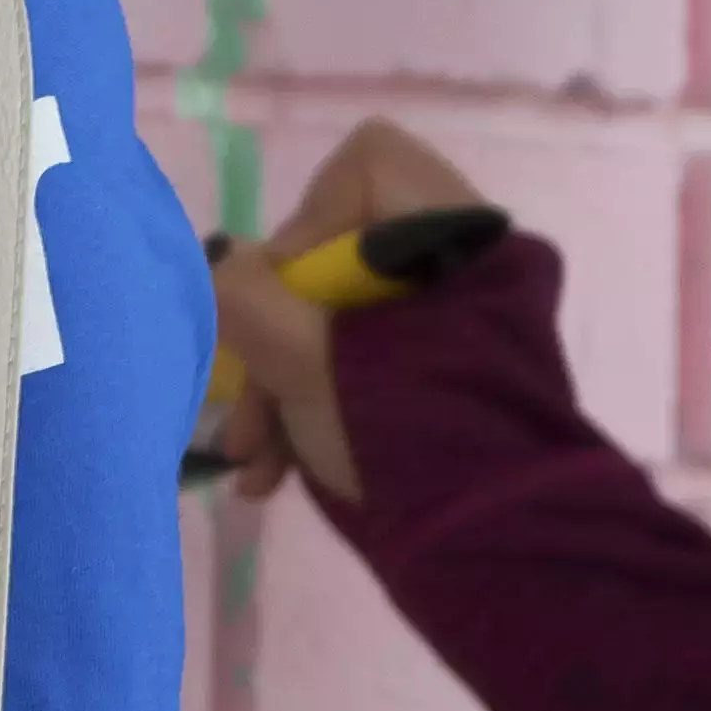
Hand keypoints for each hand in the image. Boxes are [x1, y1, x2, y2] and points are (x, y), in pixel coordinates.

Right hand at [202, 115, 488, 504]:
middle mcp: (459, 269)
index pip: (365, 168)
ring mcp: (450, 329)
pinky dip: (315, 410)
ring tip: (250, 459)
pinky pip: (361, 370)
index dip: (305, 223)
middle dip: (271, 340)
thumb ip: (245, 298)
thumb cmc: (405, 428)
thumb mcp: (307, 359)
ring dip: (279, 388)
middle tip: (246, 412)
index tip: (282, 296)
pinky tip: (273, 473)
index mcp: (454, 235)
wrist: (493, 542)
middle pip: (333, 259)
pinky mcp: (437, 384)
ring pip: (338, 325)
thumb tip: (218, 266)